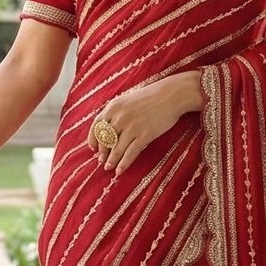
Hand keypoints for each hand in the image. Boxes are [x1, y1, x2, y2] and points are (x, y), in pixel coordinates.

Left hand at [88, 73, 202, 176]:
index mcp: (113, 107)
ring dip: (111, 161)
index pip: (96, 126)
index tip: (93, 149)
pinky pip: (130, 153)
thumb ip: (117, 112)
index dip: (93, 139)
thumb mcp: (128, 100)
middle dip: (102, 153)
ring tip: (109, 168)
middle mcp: (120, 117)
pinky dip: (123, 164)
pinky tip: (120, 170)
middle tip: (101, 162)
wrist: (172, 94)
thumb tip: (109, 129)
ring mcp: (131, 127)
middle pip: (105, 140)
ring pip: (116, 149)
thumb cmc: (151, 96)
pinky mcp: (144, 135)